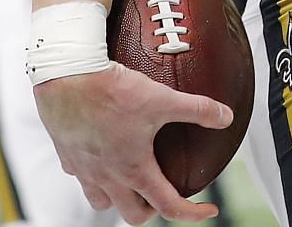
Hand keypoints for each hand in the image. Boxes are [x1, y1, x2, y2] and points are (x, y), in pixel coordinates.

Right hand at [34, 64, 233, 224]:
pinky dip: (94, 174)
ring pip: (101, 202)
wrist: (66, 78)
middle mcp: (107, 177)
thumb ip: (197, 109)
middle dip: (151, 211)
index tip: (208, 210)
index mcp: (134, 169)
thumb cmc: (112, 91)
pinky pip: (81, 177)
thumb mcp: (162, 98)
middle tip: (164, 196)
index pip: (168, 207)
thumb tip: (225, 116)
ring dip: (118, 198)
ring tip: (131, 181)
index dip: (193, 214)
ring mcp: (84, 170)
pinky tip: (102, 154)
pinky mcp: (67, 156)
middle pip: (132, 215)